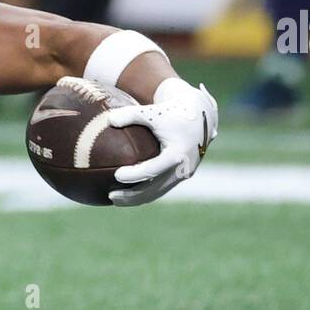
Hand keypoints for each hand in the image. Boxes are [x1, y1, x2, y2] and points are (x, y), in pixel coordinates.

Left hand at [105, 79, 217, 205]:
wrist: (200, 114)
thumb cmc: (173, 111)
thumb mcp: (153, 111)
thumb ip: (131, 114)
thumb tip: (109, 120)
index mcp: (177, 153)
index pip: (152, 170)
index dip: (133, 175)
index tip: (116, 175)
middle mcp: (183, 167)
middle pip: (154, 189)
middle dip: (131, 195)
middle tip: (110, 196)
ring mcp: (184, 173)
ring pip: (157, 192)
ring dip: (137, 198)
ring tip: (114, 198)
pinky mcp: (182, 175)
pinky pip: (161, 188)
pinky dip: (145, 192)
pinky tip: (128, 194)